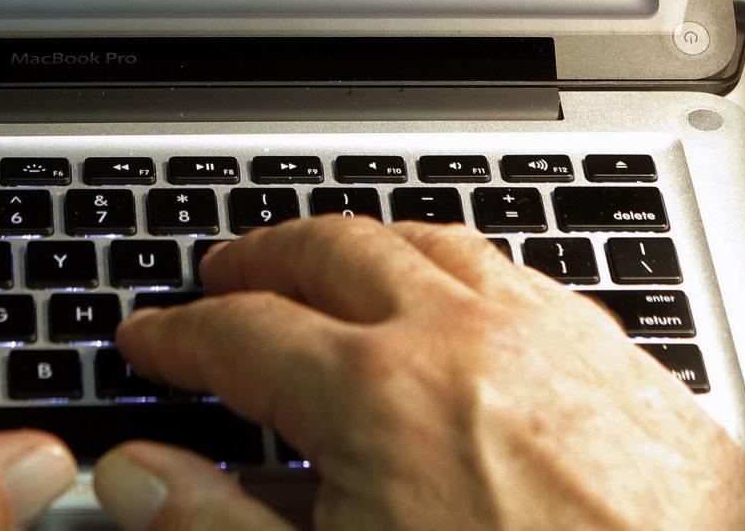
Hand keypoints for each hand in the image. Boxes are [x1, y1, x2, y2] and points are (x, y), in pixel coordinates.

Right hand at [93, 217, 744, 528]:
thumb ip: (219, 522)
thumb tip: (134, 475)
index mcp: (376, 394)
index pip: (237, 333)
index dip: (177, 336)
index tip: (149, 338)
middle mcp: (459, 336)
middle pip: (328, 250)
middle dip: (260, 257)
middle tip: (222, 274)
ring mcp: (543, 333)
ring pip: (426, 240)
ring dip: (358, 243)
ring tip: (324, 260)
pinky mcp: (610, 353)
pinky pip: (512, 269)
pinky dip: (452, 265)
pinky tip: (451, 292)